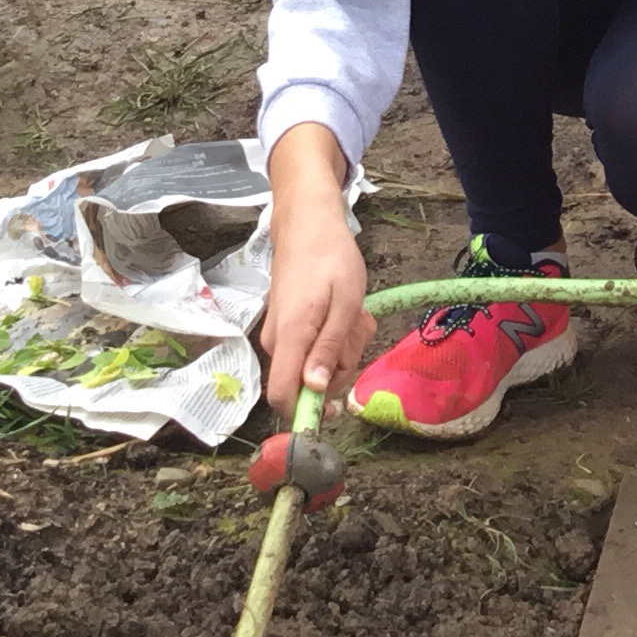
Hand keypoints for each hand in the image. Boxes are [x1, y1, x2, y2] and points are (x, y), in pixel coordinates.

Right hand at [257, 128, 372, 410]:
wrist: (308, 223)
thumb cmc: (331, 259)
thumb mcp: (345, 304)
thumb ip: (329, 348)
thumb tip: (313, 390)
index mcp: (291, 338)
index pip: (282, 396)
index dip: (305, 413)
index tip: (335, 409)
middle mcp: (278, 342)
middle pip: (308, 381)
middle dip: (341, 364)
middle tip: (358, 330)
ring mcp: (282, 333)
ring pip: (316, 362)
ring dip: (343, 345)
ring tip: (355, 313)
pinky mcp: (289, 326)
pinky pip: (315, 344)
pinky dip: (335, 333)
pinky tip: (346, 309)